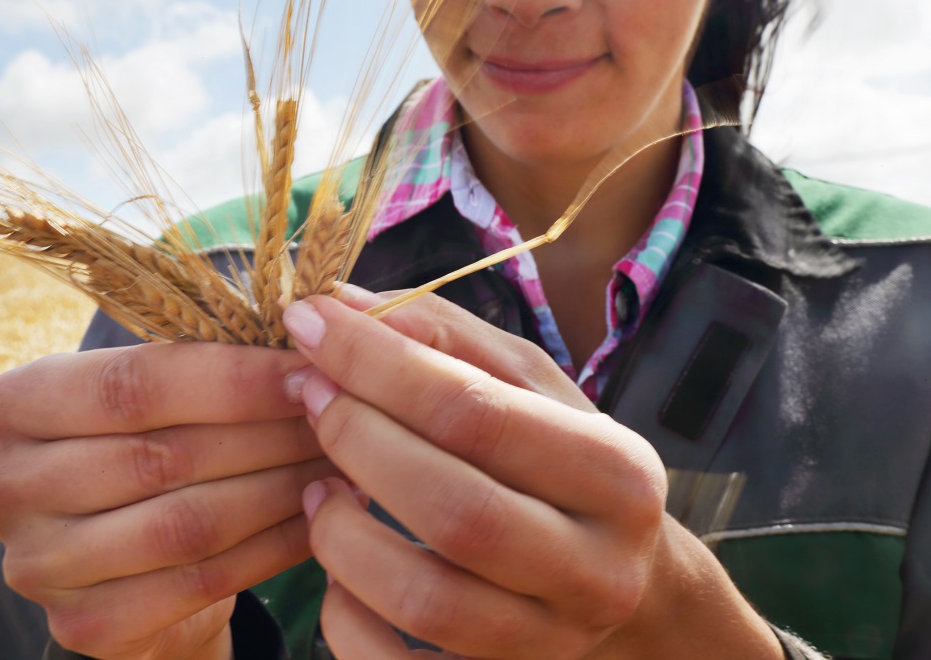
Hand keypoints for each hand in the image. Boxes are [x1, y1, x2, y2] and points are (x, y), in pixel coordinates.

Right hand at [0, 342, 337, 659]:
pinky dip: (276, 545)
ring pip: (188, 523)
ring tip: (344, 462)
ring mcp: (38, 565)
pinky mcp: (85, 625)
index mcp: (15, 403)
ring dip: (282, 489)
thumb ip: (209, 357)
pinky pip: (204, 580)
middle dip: (269, 433)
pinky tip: (324, 516)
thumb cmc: (149, 446)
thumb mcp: (157, 391)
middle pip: (163, 455)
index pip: (134, 383)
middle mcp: (6, 485)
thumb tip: (320, 323)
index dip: (235, 377)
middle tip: (341, 416)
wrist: (124, 559)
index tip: (312, 368)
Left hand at [282, 287, 782, 658]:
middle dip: (357, 441)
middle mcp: (596, 567)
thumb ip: (443, 337)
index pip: (477, 413)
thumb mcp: (529, 387)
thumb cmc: (560, 466)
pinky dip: (344, 613)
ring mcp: (550, 641)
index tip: (309, 325)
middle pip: (454, 509)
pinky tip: (339, 560)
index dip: (376, 365)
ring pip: (424, 601)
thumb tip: (339, 304)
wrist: (622, 585)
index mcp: (615, 473)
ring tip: (317, 485)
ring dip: (341, 534)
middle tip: (308, 397)